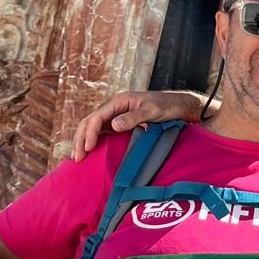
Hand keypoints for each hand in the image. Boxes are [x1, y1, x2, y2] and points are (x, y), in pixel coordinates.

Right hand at [72, 89, 206, 160]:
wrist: (181, 106)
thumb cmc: (168, 106)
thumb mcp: (152, 111)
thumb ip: (133, 117)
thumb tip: (113, 126)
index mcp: (119, 101)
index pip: (97, 117)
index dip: (90, 133)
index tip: (88, 149)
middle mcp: (115, 107)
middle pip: (90, 121)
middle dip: (81, 138)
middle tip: (77, 158)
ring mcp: (117, 114)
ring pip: (94, 127)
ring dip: (84, 140)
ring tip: (78, 157)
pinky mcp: (122, 123)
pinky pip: (103, 132)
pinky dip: (95, 141)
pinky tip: (91, 152)